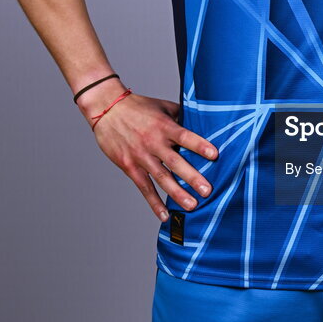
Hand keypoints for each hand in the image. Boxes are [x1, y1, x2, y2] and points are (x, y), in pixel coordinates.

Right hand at [89, 92, 217, 222]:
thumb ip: (180, 116)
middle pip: (175, 162)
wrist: (107, 109)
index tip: (215, 155)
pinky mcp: (129, 166)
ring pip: (161, 177)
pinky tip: (165, 215)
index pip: (185, 136)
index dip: (199, 145)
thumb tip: (201, 123)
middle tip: (207, 191)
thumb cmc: (138, 107)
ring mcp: (141, 156)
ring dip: (177, 193)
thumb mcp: (162, 106)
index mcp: (164, 126)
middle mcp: (153, 142)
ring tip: (192, 206)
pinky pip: (144, 187)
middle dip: (192, 177)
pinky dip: (154, 202)